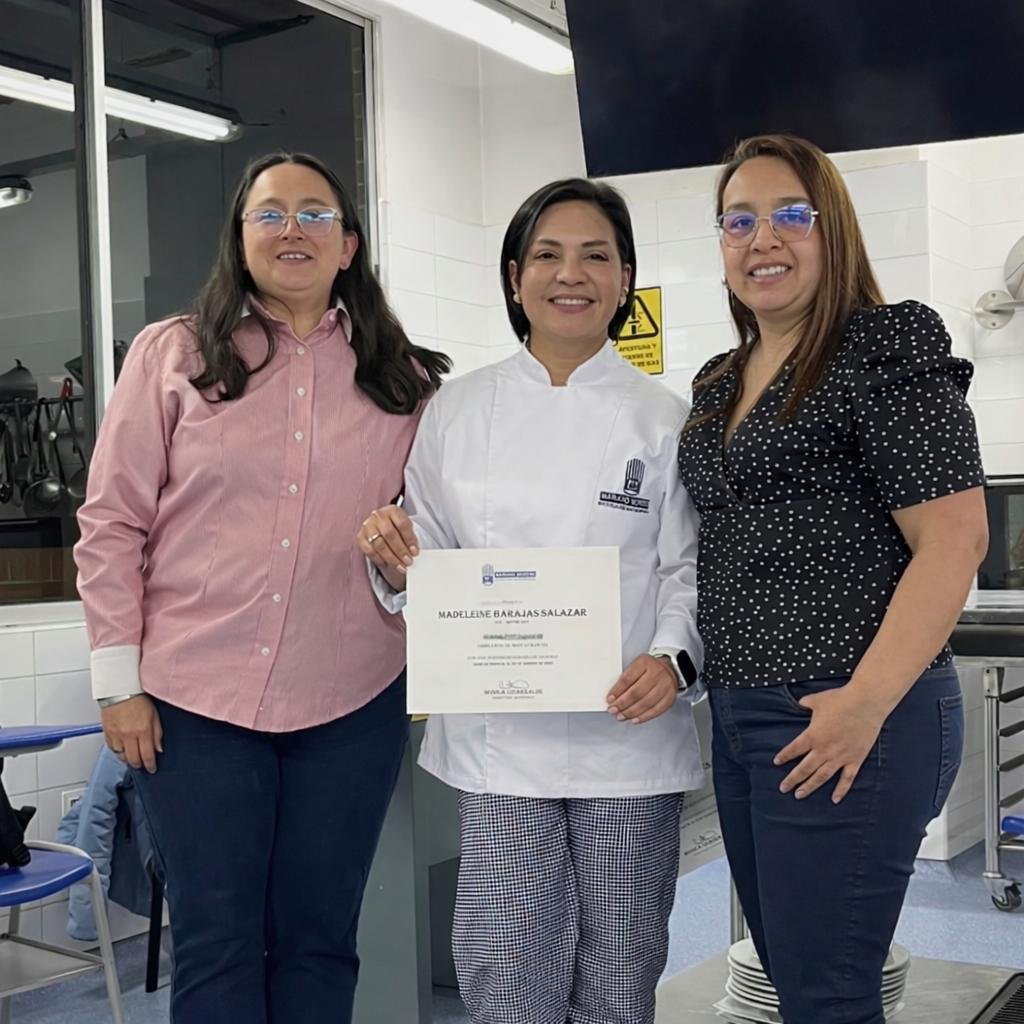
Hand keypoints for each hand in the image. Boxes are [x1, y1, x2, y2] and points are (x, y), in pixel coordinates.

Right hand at [102, 695, 162, 773]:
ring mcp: (117, 735)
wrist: (120, 690)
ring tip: (132, 757)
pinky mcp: (107, 733)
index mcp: (143, 730)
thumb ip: (157, 733)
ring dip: (128, 759)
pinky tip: (122, 749)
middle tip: (142, 765)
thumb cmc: (138, 699)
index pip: (147, 755)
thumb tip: (159, 748)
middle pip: (133, 759)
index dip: (150, 765)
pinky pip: (111, 748)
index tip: (152, 768)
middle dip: (139, 765)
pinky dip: (117, 751)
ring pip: (121, 756)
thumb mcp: (154, 715)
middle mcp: (129, 735)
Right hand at [356, 505, 418, 591]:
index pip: (402, 524)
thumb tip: (413, 553)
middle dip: (400, 550)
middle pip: (389, 534)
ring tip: (400, 566)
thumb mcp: (406, 527)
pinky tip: (387, 564)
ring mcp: (368, 526)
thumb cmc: (397, 527)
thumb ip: (410, 538)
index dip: (409, 539)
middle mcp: (378, 516)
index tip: (415, 552)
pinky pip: (369, 550)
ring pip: (379, 544)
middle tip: (408, 561)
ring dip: (391, 558)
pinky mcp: (361, 537)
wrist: (382, 525)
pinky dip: (379, 559)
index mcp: (393, 510)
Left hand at [605, 655, 677, 723]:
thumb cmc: (649, 669)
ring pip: (646, 703)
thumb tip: (613, 697)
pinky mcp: (670, 698)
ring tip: (621, 716)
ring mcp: (665, 686)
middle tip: (613, 710)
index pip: (628, 678)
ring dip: (631, 712)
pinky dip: (644, 717)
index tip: (610, 699)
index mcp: (645, 663)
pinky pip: (656, 710)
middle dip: (622, 704)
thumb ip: (626, 679)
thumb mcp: (636, 666)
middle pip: (636, 692)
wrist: (669, 669)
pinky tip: (635, 719)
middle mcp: (657, 673)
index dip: (617, 690)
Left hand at [774, 685, 888, 802]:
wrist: (866, 703)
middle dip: (792, 779)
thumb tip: (800, 703)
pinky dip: (841, 790)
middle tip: (783, 788)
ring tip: (799, 795)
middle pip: (804, 768)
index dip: (784, 756)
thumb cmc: (840, 699)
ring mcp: (840, 757)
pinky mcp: (855, 759)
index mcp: (813, 736)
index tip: (776, 763)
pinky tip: (835, 799)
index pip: (793, 749)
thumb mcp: (817, 700)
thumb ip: (806, 703)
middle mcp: (824, 750)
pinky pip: (847, 779)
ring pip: (822, 777)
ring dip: (810, 786)